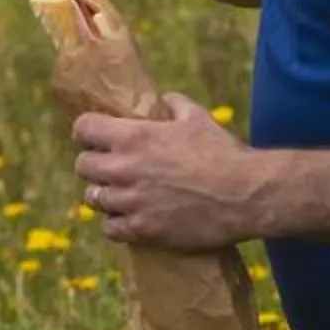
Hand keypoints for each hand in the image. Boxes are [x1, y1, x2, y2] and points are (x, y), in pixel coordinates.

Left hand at [74, 94, 265, 252]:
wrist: (247, 195)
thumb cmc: (224, 153)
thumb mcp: (198, 118)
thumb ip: (174, 105)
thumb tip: (163, 100)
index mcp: (134, 137)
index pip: (84, 128)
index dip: (87, 132)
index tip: (94, 137)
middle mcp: (126, 169)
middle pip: (82, 166)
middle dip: (93, 164)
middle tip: (107, 167)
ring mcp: (132, 202)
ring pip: (93, 198)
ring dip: (105, 195)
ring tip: (119, 194)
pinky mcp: (143, 229)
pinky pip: (110, 229)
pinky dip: (116, 223)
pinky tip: (128, 218)